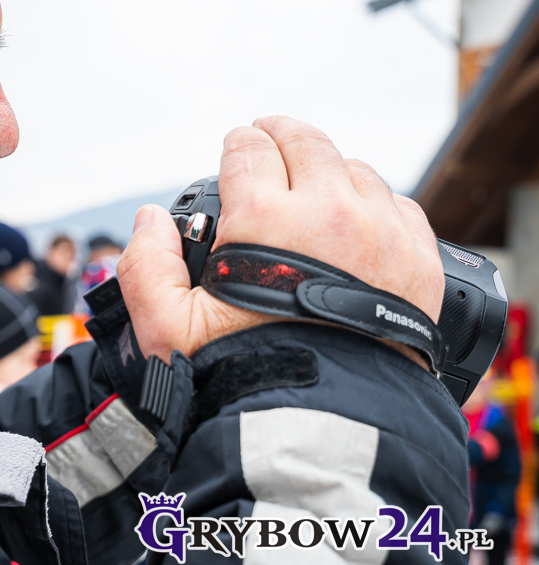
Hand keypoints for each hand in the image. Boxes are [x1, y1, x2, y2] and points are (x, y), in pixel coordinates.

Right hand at [116, 116, 443, 366]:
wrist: (325, 429)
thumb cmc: (243, 376)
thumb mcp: (167, 330)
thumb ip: (144, 265)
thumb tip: (150, 219)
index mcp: (265, 219)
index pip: (249, 148)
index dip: (236, 144)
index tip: (234, 150)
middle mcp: (329, 212)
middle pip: (306, 142)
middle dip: (280, 135)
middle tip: (269, 141)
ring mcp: (381, 233)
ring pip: (355, 169)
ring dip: (328, 171)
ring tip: (312, 189)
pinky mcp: (419, 261)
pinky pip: (399, 205)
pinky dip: (375, 204)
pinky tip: (357, 222)